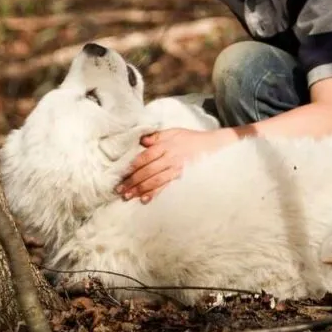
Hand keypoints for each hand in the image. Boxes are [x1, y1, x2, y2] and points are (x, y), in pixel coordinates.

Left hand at [116, 128, 235, 202]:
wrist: (212, 146)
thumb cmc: (190, 138)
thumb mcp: (173, 132)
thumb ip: (156, 136)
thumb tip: (141, 141)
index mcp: (165, 145)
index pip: (145, 156)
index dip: (132, 166)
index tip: (121, 173)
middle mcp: (169, 158)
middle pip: (147, 171)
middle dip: (132, 181)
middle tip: (120, 189)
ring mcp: (175, 169)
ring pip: (154, 181)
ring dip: (140, 189)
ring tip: (128, 196)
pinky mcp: (180, 177)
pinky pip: (166, 187)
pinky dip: (155, 193)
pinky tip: (145, 199)